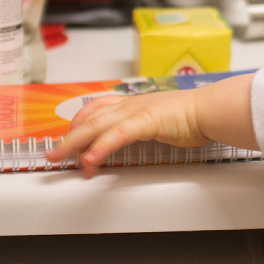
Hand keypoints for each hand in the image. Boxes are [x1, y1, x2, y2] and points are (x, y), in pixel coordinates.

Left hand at [46, 73, 257, 177]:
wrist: (211, 109)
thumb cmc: (194, 116)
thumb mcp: (161, 121)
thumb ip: (145, 128)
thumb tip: (134, 139)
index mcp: (134, 103)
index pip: (97, 108)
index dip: (79, 122)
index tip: (69, 136)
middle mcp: (130, 104)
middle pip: (90, 118)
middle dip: (67, 137)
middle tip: (52, 154)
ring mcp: (136, 111)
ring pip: (96, 126)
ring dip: (74, 144)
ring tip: (59, 159)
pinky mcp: (146, 120)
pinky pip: (117, 135)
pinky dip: (100, 148)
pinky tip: (90, 160)